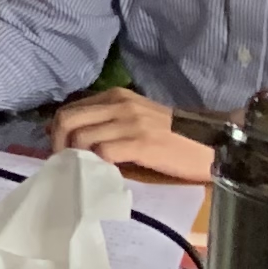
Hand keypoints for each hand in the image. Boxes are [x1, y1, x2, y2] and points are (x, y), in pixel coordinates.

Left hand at [52, 87, 215, 182]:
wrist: (210, 143)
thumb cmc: (172, 135)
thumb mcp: (135, 118)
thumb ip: (106, 120)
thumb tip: (68, 134)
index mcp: (115, 96)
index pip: (70, 108)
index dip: (57, 130)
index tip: (57, 149)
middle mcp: (119, 104)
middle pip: (68, 120)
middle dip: (57, 143)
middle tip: (62, 162)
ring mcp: (130, 123)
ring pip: (82, 137)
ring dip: (75, 156)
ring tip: (81, 170)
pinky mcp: (141, 143)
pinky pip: (103, 153)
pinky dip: (96, 164)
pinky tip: (102, 172)